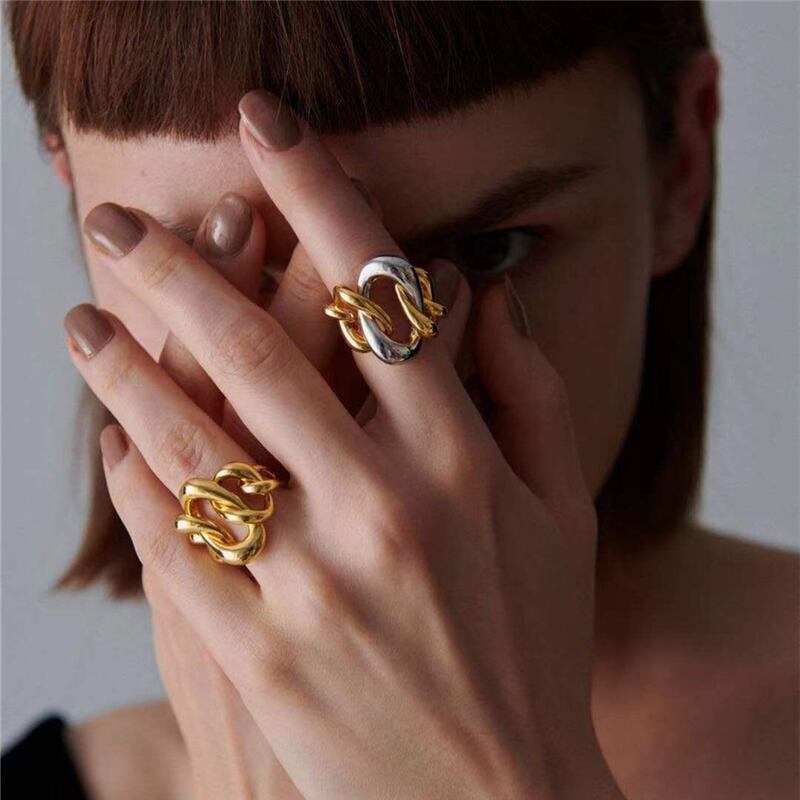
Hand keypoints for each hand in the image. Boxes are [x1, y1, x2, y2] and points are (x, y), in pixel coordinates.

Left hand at [65, 89, 623, 798]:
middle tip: (121, 219)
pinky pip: (173, 546)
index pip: (382, 295)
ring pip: (194, 444)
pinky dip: (136, 480)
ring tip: (82, 319)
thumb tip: (486, 291)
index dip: (321, 195)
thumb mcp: (563, 517)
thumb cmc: (535, 648)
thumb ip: (529, 393)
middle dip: (180, 267)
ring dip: (126, 367)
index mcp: (465, 467)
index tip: (267, 129)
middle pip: (261, 353)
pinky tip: (116, 442)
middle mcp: (387, 512)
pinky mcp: (260, 657)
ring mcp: (315, 588)